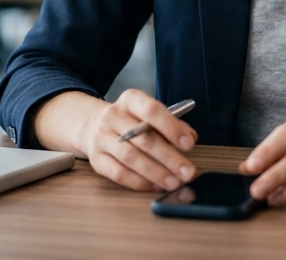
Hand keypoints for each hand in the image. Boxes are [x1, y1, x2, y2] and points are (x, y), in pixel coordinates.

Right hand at [77, 89, 197, 191]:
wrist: (94, 126)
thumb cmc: (132, 122)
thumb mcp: (151, 116)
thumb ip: (173, 125)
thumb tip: (190, 137)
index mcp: (130, 100)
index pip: (152, 110)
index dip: (172, 128)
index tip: (189, 145)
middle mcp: (113, 116)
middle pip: (143, 138)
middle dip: (169, 158)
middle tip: (187, 173)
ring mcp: (101, 137)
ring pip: (131, 158)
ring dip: (156, 173)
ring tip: (173, 183)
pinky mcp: (96, 159)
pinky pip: (118, 173)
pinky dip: (139, 182)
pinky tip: (155, 186)